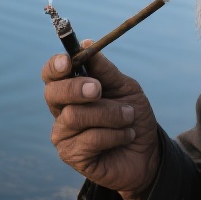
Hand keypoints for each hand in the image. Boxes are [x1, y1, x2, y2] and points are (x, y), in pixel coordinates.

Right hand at [42, 44, 161, 199]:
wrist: (149, 152)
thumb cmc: (133, 117)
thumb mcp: (125, 88)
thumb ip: (106, 70)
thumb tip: (85, 44)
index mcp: (70, 90)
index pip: (51, 75)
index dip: (55, 67)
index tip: (67, 61)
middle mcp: (61, 111)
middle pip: (53, 94)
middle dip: (76, 88)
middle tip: (98, 89)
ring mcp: (63, 134)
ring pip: (75, 116)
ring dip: (109, 114)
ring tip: (128, 118)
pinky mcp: (72, 155)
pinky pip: (90, 139)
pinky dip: (114, 135)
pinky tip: (126, 136)